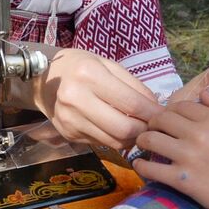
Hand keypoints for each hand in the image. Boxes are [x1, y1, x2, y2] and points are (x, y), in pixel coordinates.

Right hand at [27, 47, 162, 151]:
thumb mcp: (108, 65)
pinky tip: (117, 128)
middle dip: (144, 130)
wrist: (44, 78)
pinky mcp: (67, 134)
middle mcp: (75, 99)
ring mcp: (69, 120)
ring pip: (114, 141)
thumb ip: (134, 86)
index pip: (131, 102)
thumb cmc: (81, 66)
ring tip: (138, 128)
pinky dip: (115, 139)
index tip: (163, 115)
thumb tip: (156, 110)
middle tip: (152, 126)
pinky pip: (101, 143)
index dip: (152, 113)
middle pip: (123, 128)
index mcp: (88, 74)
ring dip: (132, 138)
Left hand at [134, 91, 208, 208]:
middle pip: (161, 119)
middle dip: (153, 122)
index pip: (180, 106)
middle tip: (153, 128)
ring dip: (142, 140)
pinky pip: (151, 169)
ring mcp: (187, 157)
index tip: (169, 117)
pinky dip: (140, 166)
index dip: (171, 110)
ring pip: (150, 140)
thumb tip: (203, 92)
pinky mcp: (180, 179)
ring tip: (143, 143)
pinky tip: (140, 164)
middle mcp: (198, 135)